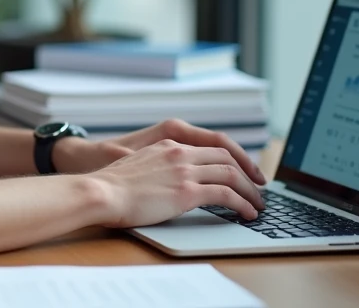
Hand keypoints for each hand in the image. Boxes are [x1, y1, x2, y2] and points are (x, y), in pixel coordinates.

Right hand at [55, 119, 267, 186]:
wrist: (100, 191)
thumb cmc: (110, 185)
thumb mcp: (136, 164)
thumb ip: (157, 165)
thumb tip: (169, 180)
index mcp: (168, 144)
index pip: (211, 145)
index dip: (234, 157)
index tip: (244, 170)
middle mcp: (179, 153)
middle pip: (227, 156)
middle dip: (248, 173)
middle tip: (258, 188)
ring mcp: (184, 171)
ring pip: (232, 175)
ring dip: (250, 192)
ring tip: (258, 206)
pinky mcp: (187, 191)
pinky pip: (226, 195)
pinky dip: (243, 204)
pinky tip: (247, 213)